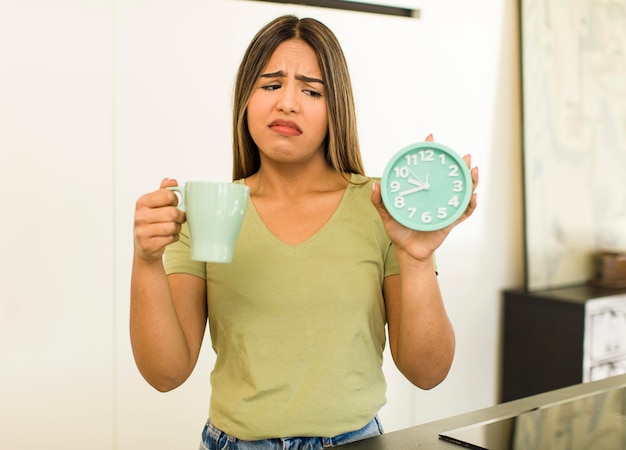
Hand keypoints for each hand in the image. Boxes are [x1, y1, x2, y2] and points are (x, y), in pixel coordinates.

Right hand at [133, 178, 185, 263]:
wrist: (144, 246)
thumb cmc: (151, 222)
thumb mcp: (155, 204)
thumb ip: (164, 191)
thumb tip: (172, 180)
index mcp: (143, 202)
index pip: (168, 195)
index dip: (176, 200)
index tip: (174, 204)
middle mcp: (140, 216)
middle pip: (173, 213)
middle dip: (180, 216)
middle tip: (178, 218)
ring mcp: (142, 231)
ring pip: (173, 226)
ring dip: (177, 228)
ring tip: (172, 227)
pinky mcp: (148, 244)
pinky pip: (171, 238)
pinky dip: (174, 237)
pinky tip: (168, 236)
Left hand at [371, 134, 478, 261]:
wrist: (408, 252)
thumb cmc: (398, 231)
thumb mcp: (386, 215)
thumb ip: (379, 201)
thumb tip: (375, 185)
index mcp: (422, 191)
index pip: (427, 168)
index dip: (430, 152)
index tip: (430, 138)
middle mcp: (436, 196)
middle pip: (451, 176)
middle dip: (461, 165)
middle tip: (464, 156)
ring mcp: (445, 207)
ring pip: (462, 191)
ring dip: (471, 181)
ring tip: (473, 171)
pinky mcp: (450, 221)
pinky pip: (464, 212)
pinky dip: (470, 204)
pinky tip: (472, 197)